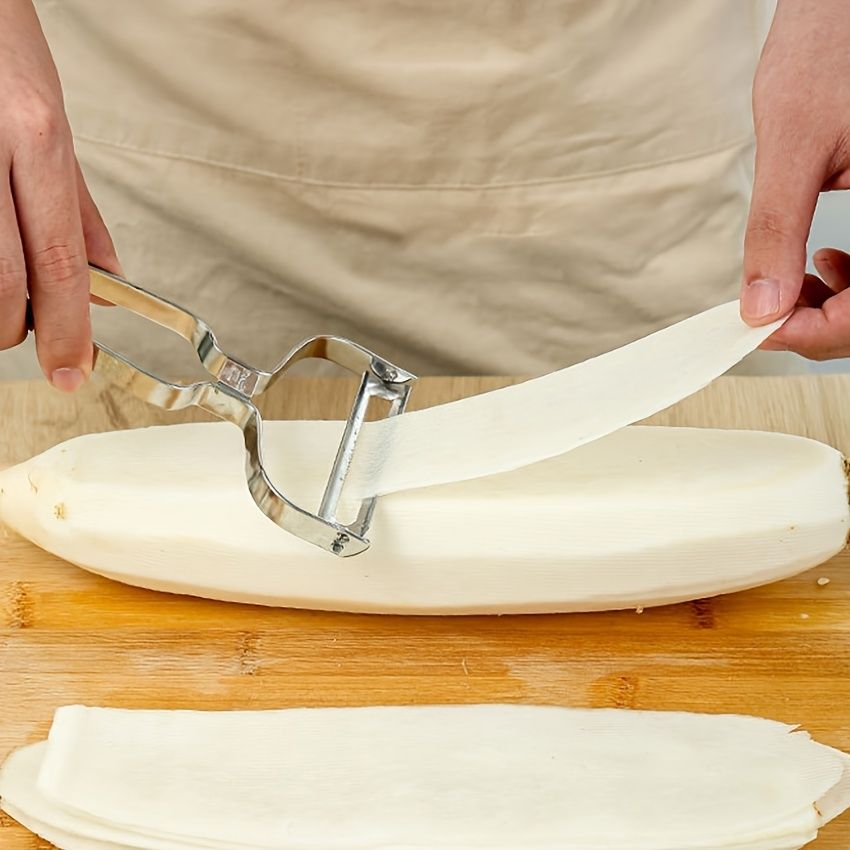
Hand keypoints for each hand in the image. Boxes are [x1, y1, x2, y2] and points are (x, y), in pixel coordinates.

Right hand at [0, 0, 119, 389]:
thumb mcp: (52, 120)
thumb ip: (77, 207)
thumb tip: (111, 277)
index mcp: (35, 137)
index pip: (61, 261)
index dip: (70, 329)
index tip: (76, 368)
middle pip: (3, 282)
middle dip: (16, 327)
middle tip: (26, 334)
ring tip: (2, 301)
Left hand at [740, 0, 849, 358]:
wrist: (845, 5)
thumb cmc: (835, 46)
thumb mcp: (796, 142)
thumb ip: (776, 229)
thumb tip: (759, 304)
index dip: (815, 334)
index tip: (760, 329)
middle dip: (821, 324)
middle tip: (766, 313)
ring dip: (836, 305)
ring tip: (790, 286)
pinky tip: (820, 261)